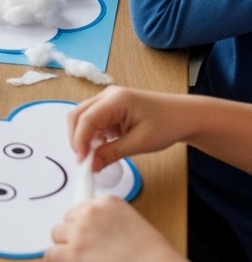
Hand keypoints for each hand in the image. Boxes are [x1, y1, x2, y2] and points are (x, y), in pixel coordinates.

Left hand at [46, 195, 176, 261]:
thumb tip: (96, 233)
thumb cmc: (152, 255)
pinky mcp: (72, 255)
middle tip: (90, 252)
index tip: (95, 238)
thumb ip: (110, 220)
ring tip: (84, 261)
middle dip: (74, 235)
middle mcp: (89, 212)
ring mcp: (79, 233)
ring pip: (56, 235)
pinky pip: (51, 255)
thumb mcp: (132, 222)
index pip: (82, 209)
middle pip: (66, 221)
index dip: (86, 226)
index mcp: (106, 201)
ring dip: (66, 247)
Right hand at [68, 86, 190, 170]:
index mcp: (116, 99)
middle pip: (78, 115)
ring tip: (95, 156)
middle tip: (85, 161)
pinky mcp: (111, 108)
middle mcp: (108, 95)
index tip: (83, 163)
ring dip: (84, 137)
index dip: (79, 141)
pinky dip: (92, 135)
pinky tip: (103, 146)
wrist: (184, 116)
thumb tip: (91, 166)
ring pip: (83, 117)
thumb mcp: (140, 142)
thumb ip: (112, 153)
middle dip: (77, 139)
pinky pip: (93, 120)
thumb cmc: (167, 125)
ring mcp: (108, 100)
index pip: (86, 119)